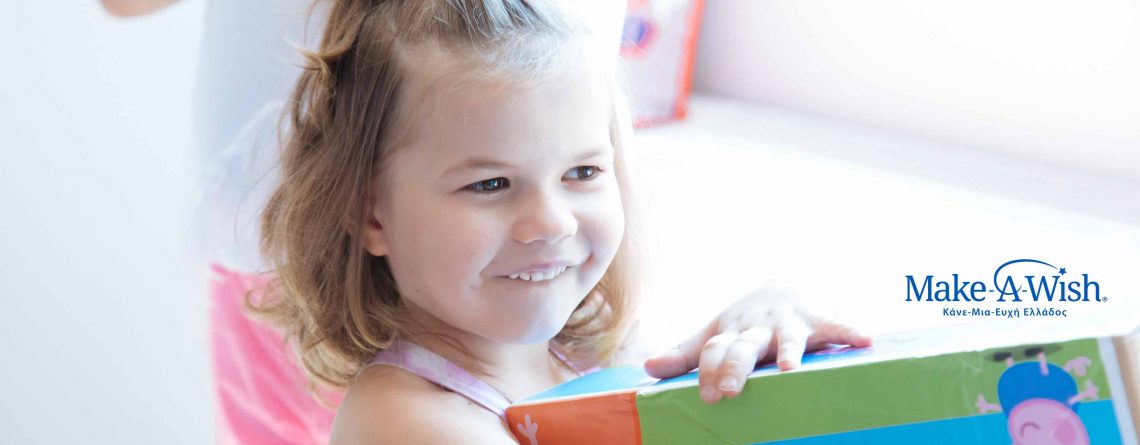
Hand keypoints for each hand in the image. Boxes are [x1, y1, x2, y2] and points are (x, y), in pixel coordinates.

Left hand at [642, 284, 871, 403]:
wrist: (781, 284)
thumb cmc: (743, 321)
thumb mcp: (714, 333)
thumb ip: (685, 353)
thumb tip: (648, 369)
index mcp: (730, 331)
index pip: (713, 351)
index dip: (708, 371)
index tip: (707, 396)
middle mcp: (756, 327)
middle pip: (743, 347)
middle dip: (735, 367)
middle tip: (728, 390)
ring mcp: (788, 322)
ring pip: (787, 336)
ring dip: (788, 350)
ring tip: (789, 368)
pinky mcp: (818, 319)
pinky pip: (837, 325)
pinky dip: (851, 332)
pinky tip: (866, 341)